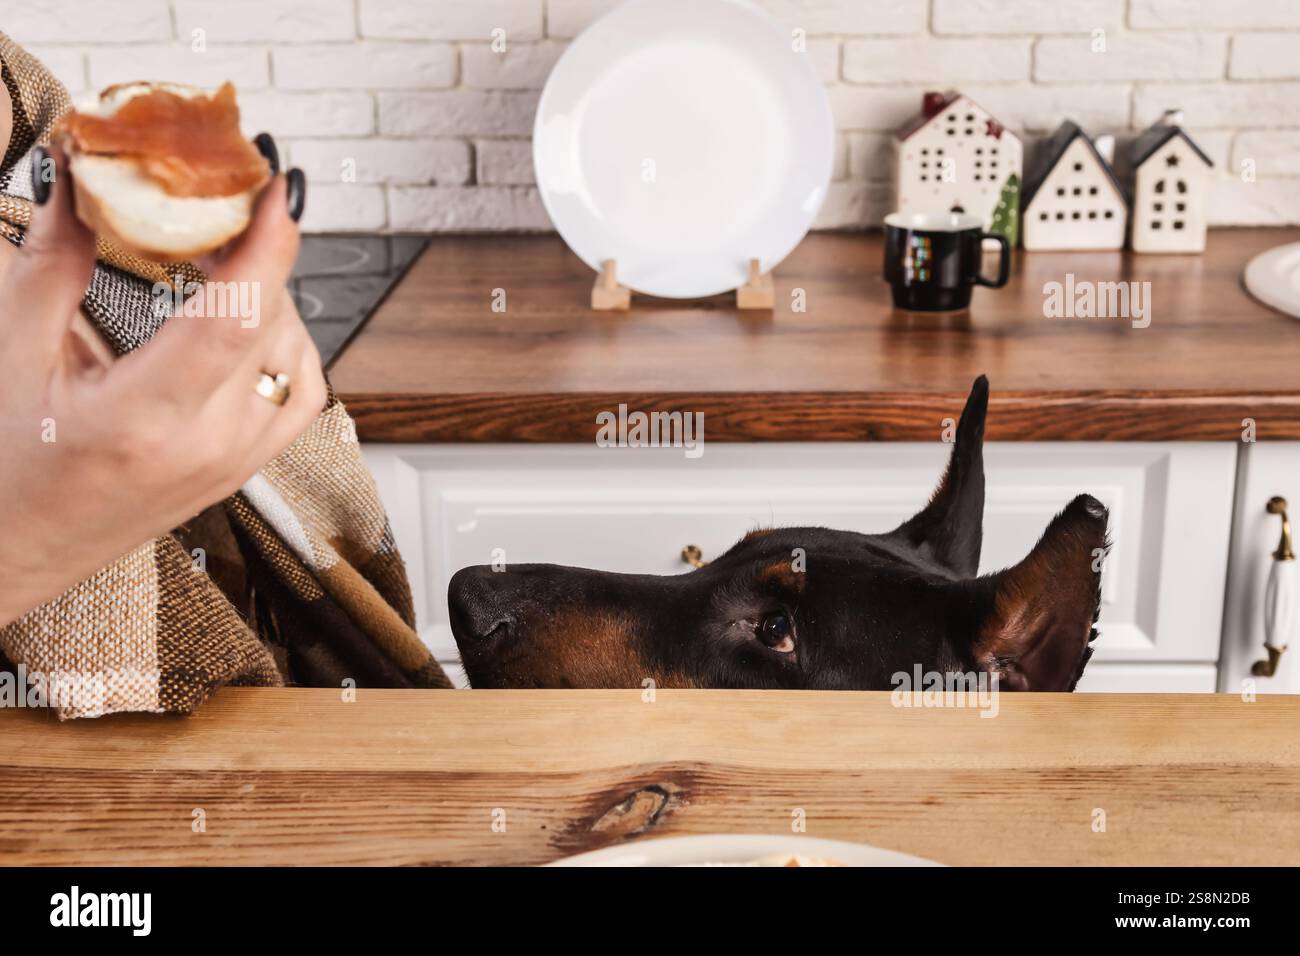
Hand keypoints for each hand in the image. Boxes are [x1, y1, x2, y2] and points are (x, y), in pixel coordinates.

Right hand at [0, 146, 323, 626]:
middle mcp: (208, 447)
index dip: (267, 241)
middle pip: (273, 326)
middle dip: (259, 255)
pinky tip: (243, 323)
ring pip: (297, 359)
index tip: (277, 183)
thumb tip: (78, 177)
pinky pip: (298, 398)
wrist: (13, 556)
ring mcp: (235, 465)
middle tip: (222, 207)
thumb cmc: (3, 468)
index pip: (236, 315)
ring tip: (221, 264)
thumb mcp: (11, 356)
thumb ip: (53, 261)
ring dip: (272, 301)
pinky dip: (284, 348)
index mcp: (145, 419)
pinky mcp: (243, 473)